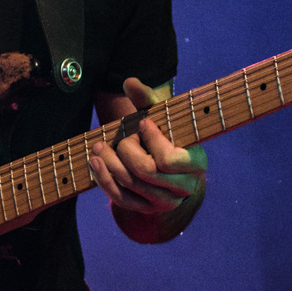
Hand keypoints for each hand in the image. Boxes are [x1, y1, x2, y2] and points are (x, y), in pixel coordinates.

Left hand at [89, 76, 206, 216]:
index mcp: (196, 162)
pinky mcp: (145, 208)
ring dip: (109, 163)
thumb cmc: (164, 130)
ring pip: (131, 185)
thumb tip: (129, 82)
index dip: (152, 140)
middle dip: (126, 151)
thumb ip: (147, 98)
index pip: (170, 160)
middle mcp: (185, 187)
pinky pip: (121, 199)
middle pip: (147, 172)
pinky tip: (95, 163)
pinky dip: (104, 180)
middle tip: (117, 137)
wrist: (163, 157)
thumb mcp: (161, 113)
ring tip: (98, 146)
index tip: (143, 123)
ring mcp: (165, 201)